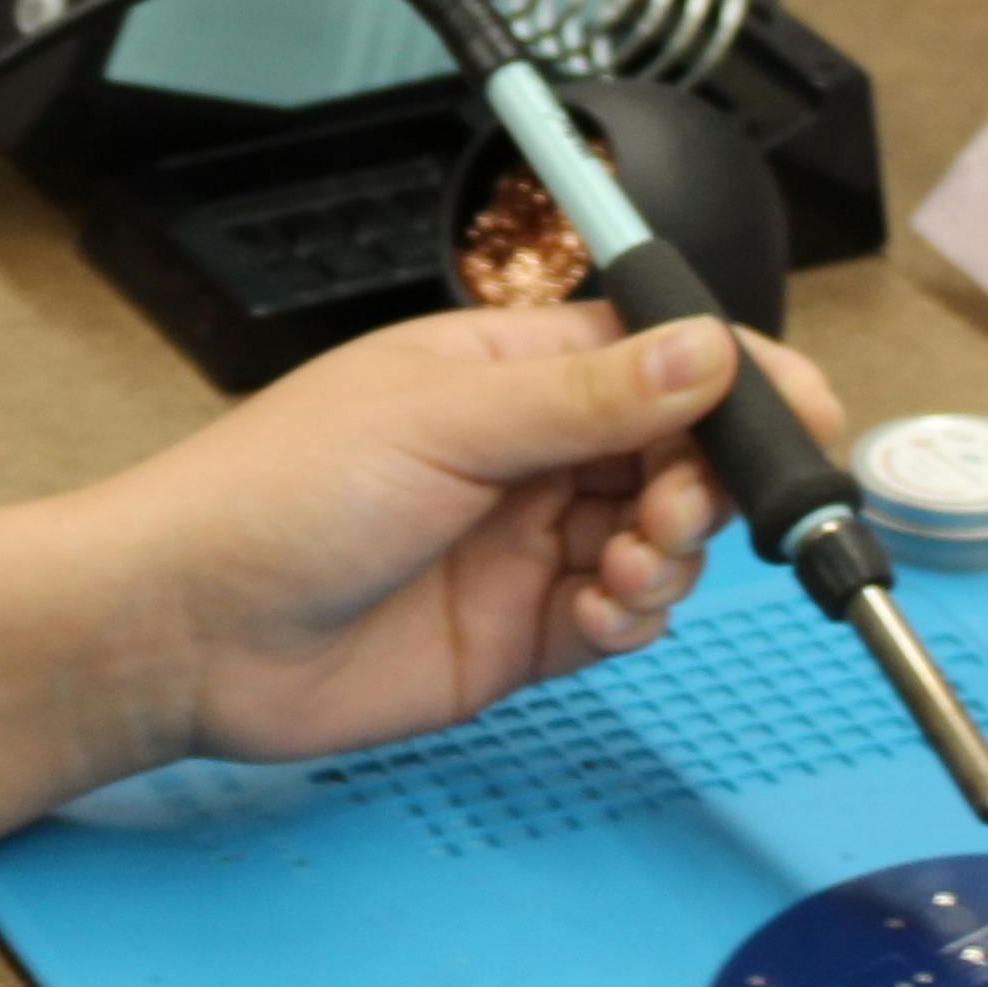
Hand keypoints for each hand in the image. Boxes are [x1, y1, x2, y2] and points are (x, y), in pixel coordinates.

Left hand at [92, 303, 839, 771]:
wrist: (186, 631)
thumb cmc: (269, 496)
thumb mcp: (440, 422)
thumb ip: (585, 398)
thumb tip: (706, 350)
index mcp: (502, 369)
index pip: (653, 354)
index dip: (735, 379)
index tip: (801, 413)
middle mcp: (523, 453)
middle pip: (676, 451)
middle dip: (709, 480)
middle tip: (688, 507)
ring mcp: (523, 546)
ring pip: (660, 539)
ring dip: (671, 553)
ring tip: (625, 564)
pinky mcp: (518, 636)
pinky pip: (620, 618)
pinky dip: (636, 615)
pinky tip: (604, 612)